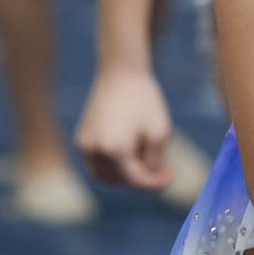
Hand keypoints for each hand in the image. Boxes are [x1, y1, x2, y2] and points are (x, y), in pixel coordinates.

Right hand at [77, 66, 176, 190]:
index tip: (172, 175)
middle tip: (160, 168)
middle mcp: (94, 151)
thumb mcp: (160, 131)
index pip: (136, 179)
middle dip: (139, 177)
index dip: (156, 181)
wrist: (120, 72)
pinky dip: (111, 162)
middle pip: (119, 179)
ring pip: (104, 174)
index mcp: (115, 150)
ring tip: (143, 158)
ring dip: (123, 173)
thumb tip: (149, 177)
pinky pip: (96, 160)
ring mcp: (84, 145)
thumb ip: (155, 161)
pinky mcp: (81, 137)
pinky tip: (129, 148)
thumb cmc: (144, 100)